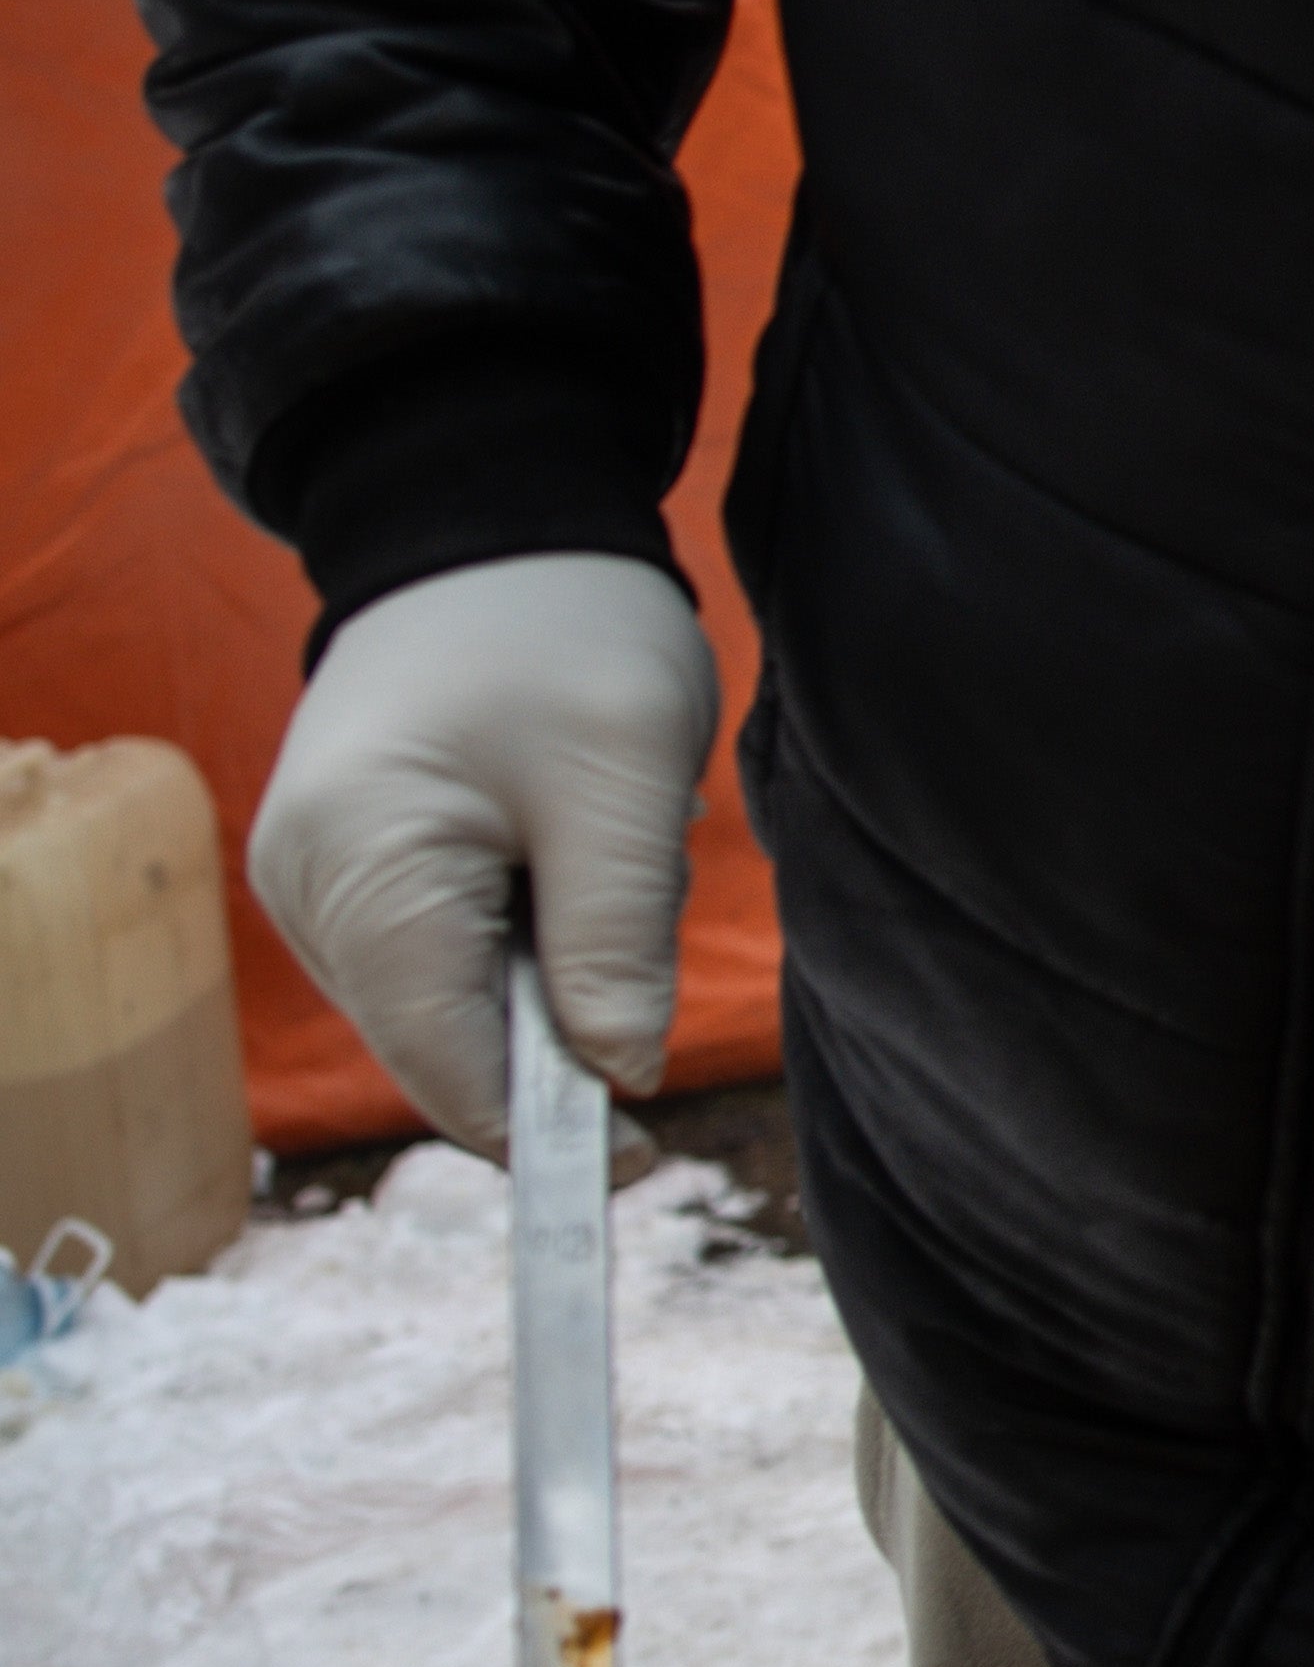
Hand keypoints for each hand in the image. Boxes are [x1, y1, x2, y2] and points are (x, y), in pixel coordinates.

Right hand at [245, 553, 721, 1150]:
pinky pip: (435, 955)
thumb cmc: (561, 630)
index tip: (655, 1148)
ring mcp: (314, 881)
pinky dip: (514, 942)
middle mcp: (306, 893)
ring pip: (443, 1009)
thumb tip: (620, 1079)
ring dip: (539, 984)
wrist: (488, 519)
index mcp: (361, 875)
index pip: (450, 1073)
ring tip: (595, 861)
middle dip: (552, 1041)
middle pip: (441, 1051)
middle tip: (642, 950)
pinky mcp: (345, 866)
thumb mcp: (618, 784)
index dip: (552, 1132)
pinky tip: (559, 858)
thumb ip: (614, 943)